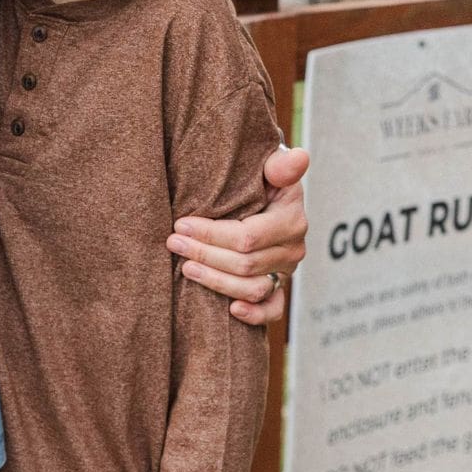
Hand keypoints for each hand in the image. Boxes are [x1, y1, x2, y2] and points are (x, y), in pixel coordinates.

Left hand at [168, 143, 308, 324]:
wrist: (266, 194)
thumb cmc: (261, 178)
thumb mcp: (271, 166)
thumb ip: (281, 164)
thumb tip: (299, 156)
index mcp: (290, 219)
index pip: (248, 236)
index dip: (211, 234)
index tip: (180, 223)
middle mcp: (292, 249)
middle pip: (245, 264)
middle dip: (204, 254)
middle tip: (172, 243)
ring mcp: (286, 271)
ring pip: (253, 288)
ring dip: (216, 281)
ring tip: (185, 268)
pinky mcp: (279, 287)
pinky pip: (272, 309)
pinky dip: (255, 315)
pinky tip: (231, 310)